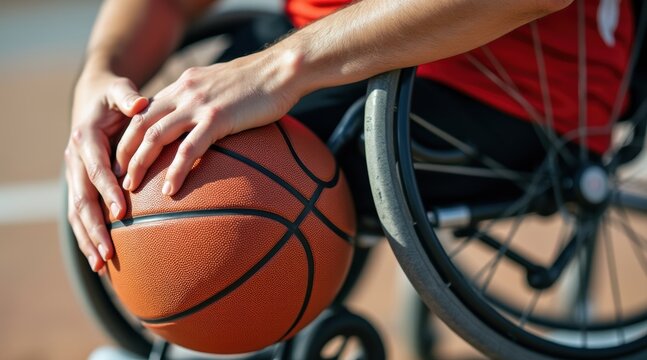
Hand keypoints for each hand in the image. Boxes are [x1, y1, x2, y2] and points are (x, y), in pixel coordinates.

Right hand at [65, 71, 147, 271]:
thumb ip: (128, 97)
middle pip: (82, 200)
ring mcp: (74, 175)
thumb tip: (140, 103)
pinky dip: (88, 236)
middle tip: (108, 254)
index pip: (96, 169)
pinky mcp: (80, 185)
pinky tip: (101, 259)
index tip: (121, 212)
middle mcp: (74, 160)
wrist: (92, 99)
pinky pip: (81, 214)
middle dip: (94, 228)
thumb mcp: (119, 90)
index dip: (107, 190)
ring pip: (77, 213)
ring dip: (88, 240)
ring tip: (102, 266)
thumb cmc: (114, 96)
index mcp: (85, 139)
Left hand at [115, 50, 301, 195]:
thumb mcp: (222, 86)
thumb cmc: (259, 82)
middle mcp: (183, 92)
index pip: (144, 111)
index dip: (128, 135)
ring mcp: (198, 105)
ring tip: (131, 187)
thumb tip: (202, 123)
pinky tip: (170, 190)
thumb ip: (206, 101)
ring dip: (139, 163)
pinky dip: (175, 171)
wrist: (280, 70)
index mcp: (183, 85)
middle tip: (118, 177)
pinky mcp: (217, 118)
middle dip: (123, 152)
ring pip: (155, 136)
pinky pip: (188, 149)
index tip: (122, 157)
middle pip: (140, 124)